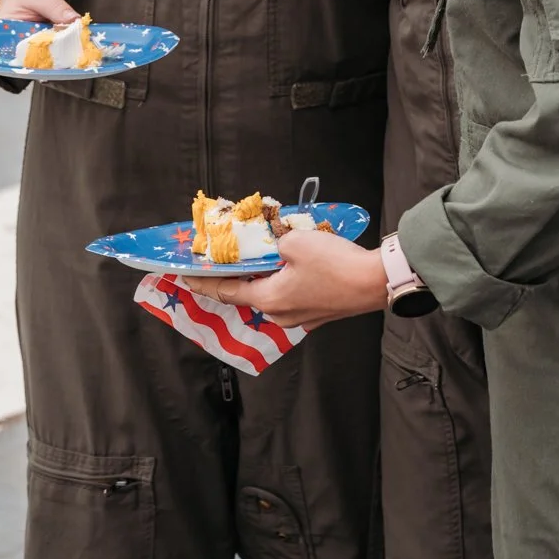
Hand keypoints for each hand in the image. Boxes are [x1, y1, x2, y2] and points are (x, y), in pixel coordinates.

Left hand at [192, 228, 389, 329]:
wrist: (373, 282)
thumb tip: (273, 245)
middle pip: (249, 294)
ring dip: (265, 277)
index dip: (204, 282)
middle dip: (238, 275)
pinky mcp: (318, 313)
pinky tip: (291, 265)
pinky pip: (292, 295)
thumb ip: (273, 242)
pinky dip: (285, 281)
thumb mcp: (294, 241)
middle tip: (229, 256)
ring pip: (272, 295)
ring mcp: (301, 317)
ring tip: (264, 256)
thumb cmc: (333, 263)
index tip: (185, 276)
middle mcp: (280, 314)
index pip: (225, 291)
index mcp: (268, 299)